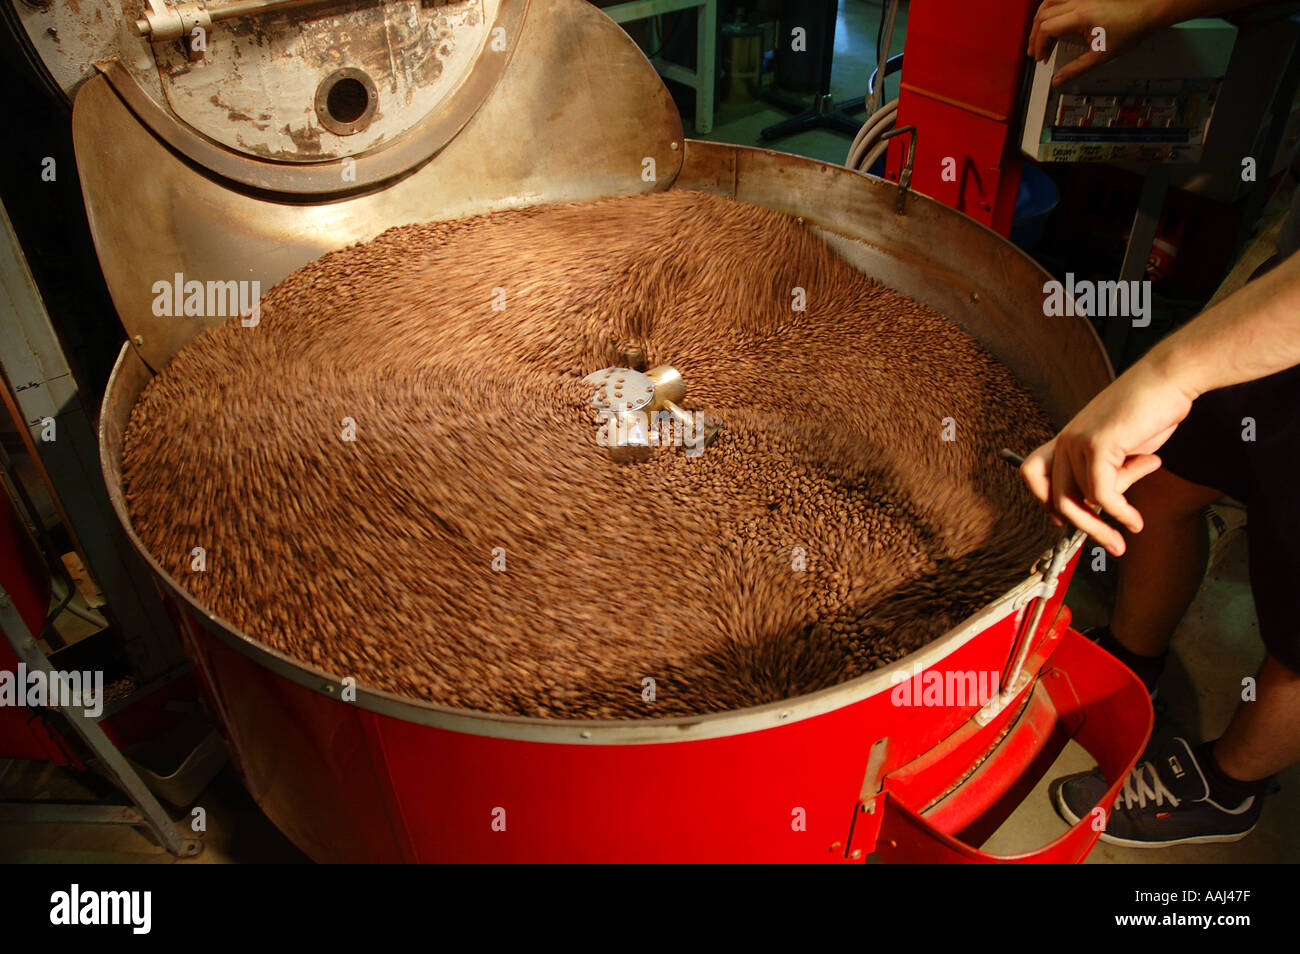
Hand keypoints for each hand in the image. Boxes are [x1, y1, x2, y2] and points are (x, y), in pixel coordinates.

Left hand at [1019, 363, 1195, 554]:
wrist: (1170, 379)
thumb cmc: (1151, 410)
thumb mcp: (1125, 451)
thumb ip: (1111, 475)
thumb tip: (1104, 506)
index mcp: (1067, 438)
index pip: (1033, 473)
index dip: (1045, 501)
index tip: (1064, 522)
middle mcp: (1065, 439)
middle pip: (1056, 497)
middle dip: (1084, 527)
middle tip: (1111, 544)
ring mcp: (1077, 441)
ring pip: (1081, 500)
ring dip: (1109, 522)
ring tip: (1133, 527)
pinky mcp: (1097, 445)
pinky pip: (1102, 494)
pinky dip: (1120, 513)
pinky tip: (1135, 521)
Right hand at [1027, 0, 1169, 84]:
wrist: (1148, 10)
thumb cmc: (1130, 29)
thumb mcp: (1102, 55)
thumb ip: (1076, 69)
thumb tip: (1058, 80)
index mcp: (1080, 17)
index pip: (1046, 28)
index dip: (1039, 45)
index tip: (1041, 58)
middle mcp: (1078, 2)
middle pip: (1043, 15)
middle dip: (1035, 35)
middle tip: (1036, 51)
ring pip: (1047, 2)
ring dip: (1039, 19)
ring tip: (1038, 35)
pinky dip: (1049, 8)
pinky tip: (1050, 18)